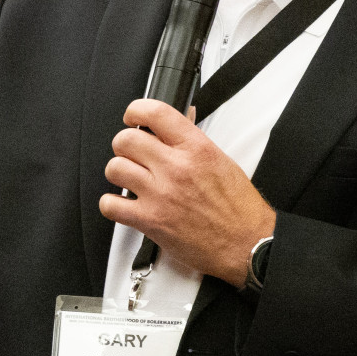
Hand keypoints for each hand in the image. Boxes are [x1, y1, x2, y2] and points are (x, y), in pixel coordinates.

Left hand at [99, 99, 274, 287]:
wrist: (246, 245)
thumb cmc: (239, 209)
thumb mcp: (221, 161)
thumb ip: (194, 142)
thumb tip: (178, 122)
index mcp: (197, 149)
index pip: (155, 112)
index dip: (136, 110)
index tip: (132, 117)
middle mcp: (176, 168)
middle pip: (126, 139)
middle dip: (125, 144)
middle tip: (132, 152)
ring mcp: (160, 195)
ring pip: (115, 168)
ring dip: (119, 172)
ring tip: (130, 178)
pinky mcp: (150, 221)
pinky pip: (110, 205)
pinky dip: (111, 204)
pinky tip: (124, 203)